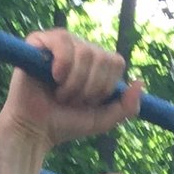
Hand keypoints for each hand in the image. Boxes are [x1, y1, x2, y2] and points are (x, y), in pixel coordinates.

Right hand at [0, 27, 141, 147]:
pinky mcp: (39, 42)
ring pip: (86, 52)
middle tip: (71, 101)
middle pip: (102, 57)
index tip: (88, 103)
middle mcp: (79, 49)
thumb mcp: (102, 120)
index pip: (116, 62)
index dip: (105, 86)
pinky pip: (63, 41)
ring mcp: (59, 44)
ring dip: (75, 83)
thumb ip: (127, 108)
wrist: (34, 131)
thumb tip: (139, 82)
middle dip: (90, 88)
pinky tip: (54, 77)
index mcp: (96, 64)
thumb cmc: (65, 124)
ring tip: (60, 94)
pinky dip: (63, 64)